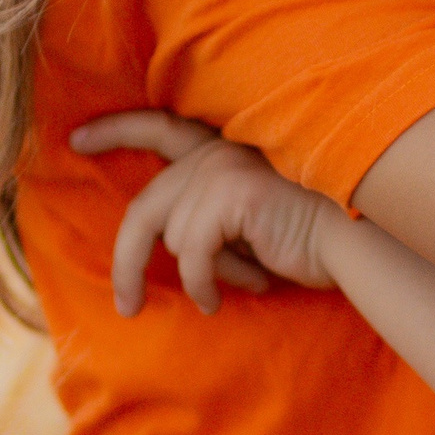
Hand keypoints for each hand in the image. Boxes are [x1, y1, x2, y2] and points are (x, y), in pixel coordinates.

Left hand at [69, 112, 341, 314]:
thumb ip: (211, 220)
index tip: (76, 139)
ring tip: (237, 288)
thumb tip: (171, 251)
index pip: (160, 129)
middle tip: (125, 305)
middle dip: (127, 261)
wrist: (358, 240)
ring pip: (174, 240)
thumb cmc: (311, 239)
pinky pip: (192, 254)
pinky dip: (207, 283)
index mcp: (222, 149)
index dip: (116, 131)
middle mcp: (218, 150)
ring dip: (203, 276)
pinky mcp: (231, 194)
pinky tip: (231, 296)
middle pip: (146, 207)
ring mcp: (223, 168)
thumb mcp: (249, 225)